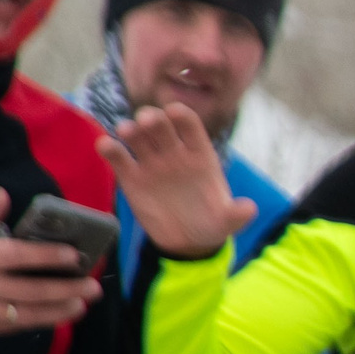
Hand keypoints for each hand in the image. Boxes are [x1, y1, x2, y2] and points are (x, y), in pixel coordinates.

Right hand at [0, 188, 105, 330]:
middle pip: (29, 290)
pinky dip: (40, 321)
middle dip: (64, 289)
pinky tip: (60, 315)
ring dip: (57, 311)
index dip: (44, 255)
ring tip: (82, 304)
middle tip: (94, 287)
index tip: (74, 255)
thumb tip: (3, 195)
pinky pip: (16, 326)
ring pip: (25, 314)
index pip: (15, 255)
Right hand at [97, 103, 254, 260]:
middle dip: (153, 119)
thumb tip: (249, 209)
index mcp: (200, 154)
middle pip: (161, 126)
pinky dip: (110, 149)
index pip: (191, 126)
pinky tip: (105, 146)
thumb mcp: (228, 221)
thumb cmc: (212, 222)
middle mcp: (174, 153)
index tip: (174, 112)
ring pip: (137, 137)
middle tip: (146, 120)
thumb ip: (237, 214)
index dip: (183, 116)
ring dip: (130, 130)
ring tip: (125, 131)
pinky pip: (118, 158)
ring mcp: (152, 163)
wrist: (188, 241)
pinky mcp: (131, 178)